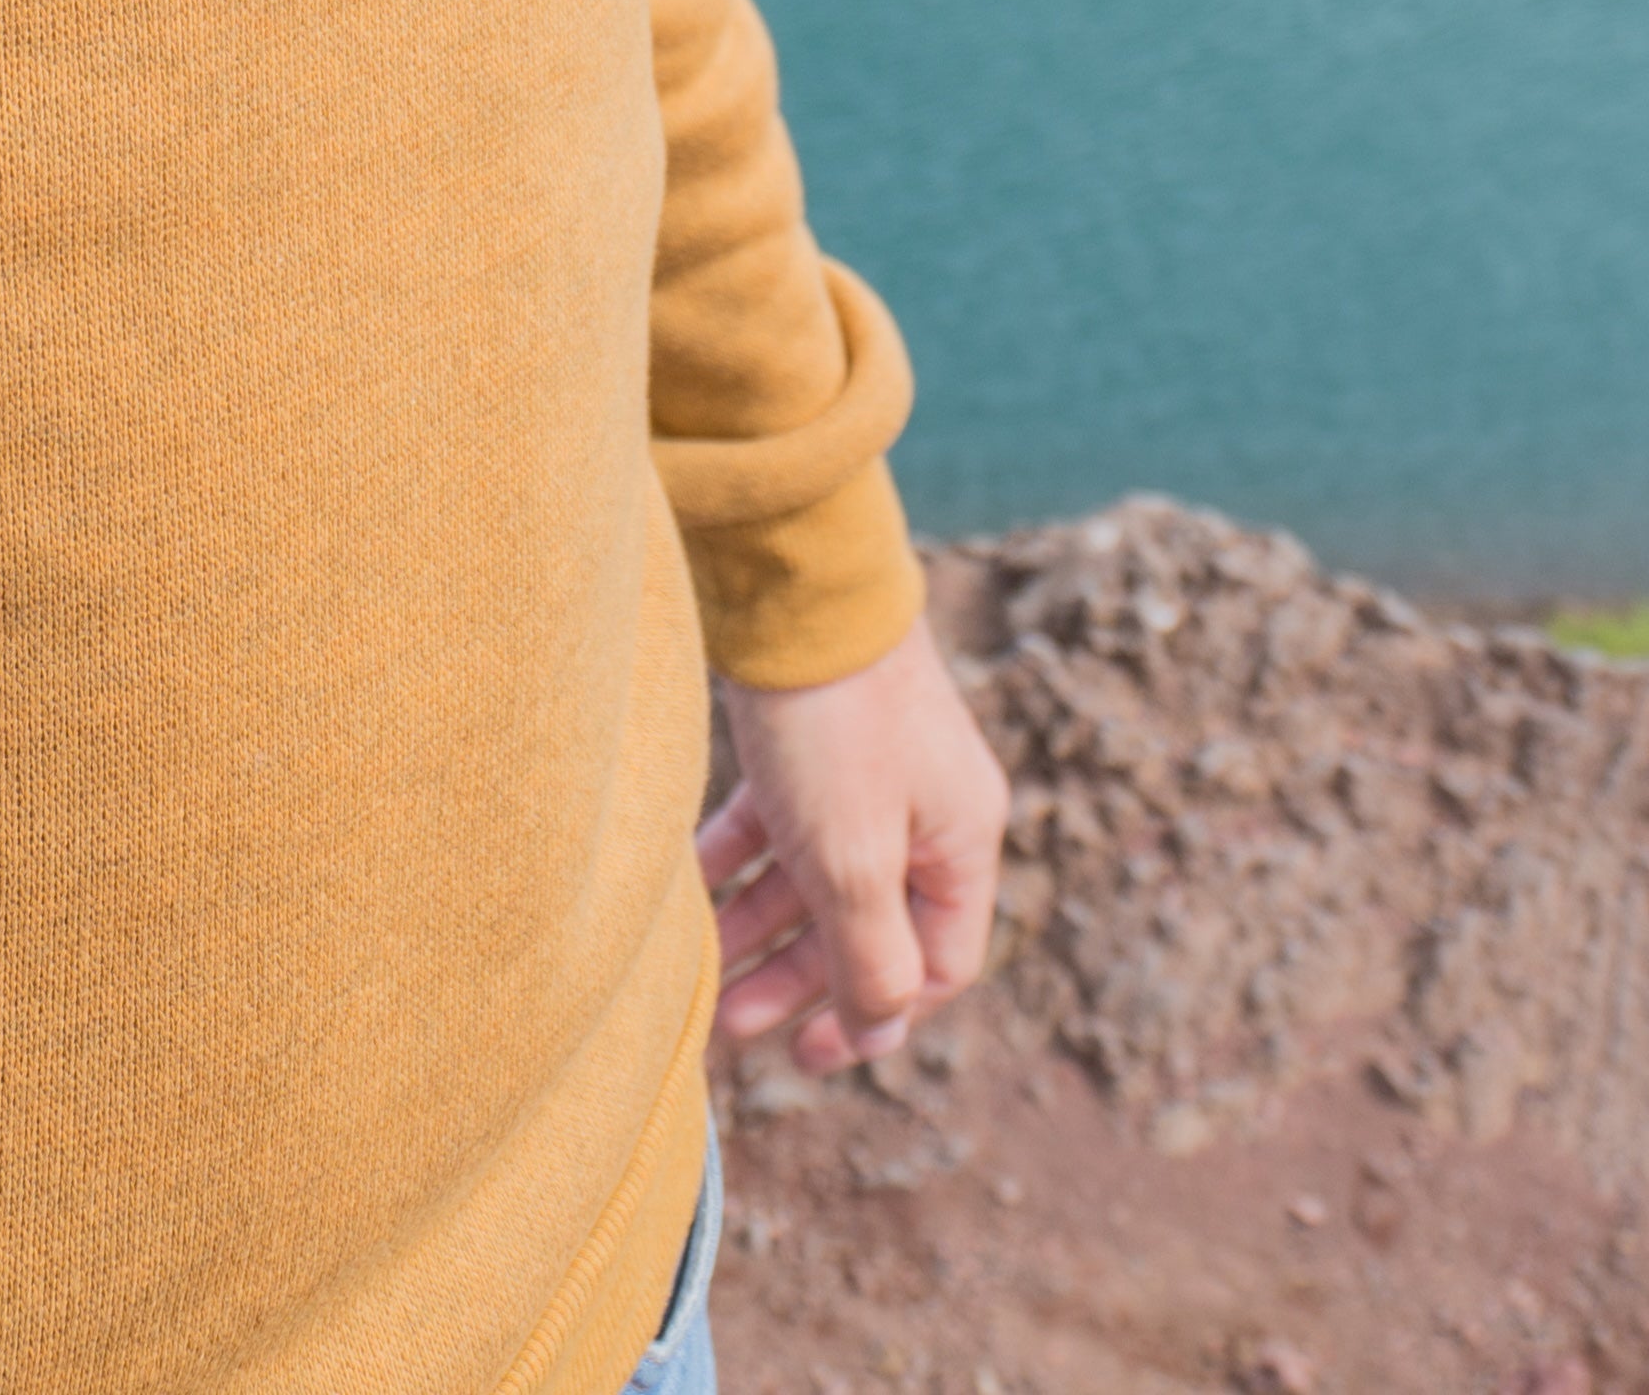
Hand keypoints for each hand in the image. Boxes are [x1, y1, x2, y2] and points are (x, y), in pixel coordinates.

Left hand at [700, 622, 1004, 1073]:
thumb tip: (885, 1032)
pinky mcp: (810, 742)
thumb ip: (873, 957)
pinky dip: (739, 860)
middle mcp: (923, 808)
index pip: (938, 965)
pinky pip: (780, 825)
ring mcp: (866, 772)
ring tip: (697, 966)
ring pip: (816, 876)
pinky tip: (689, 884)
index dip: (874, 1017)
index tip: (807, 1056)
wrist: (794, 592)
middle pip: (867, 925)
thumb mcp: (856, 863)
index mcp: (960, 842)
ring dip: (760, 925)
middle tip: (729, 1023)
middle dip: (798, 978)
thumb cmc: (837, 729)